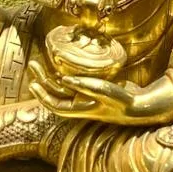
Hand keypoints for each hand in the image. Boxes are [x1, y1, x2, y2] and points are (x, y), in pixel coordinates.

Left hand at [27, 60, 172, 124]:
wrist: (140, 105)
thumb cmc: (123, 101)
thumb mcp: (105, 92)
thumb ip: (85, 86)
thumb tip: (63, 80)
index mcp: (80, 109)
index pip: (54, 105)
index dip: (42, 96)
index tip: (32, 84)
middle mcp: (79, 104)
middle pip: (54, 93)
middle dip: (41, 80)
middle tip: (32, 63)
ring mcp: (85, 97)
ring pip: (61, 88)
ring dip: (49, 76)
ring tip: (40, 62)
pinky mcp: (91, 90)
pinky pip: (72, 83)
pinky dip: (63, 75)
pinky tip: (60, 64)